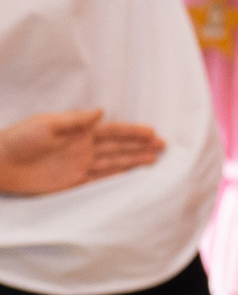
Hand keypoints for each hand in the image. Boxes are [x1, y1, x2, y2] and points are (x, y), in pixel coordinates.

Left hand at [0, 110, 165, 196]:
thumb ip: (76, 120)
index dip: (132, 131)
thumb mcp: (46, 124)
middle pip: (118, 147)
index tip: (152, 132)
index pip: (112, 131)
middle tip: (163, 145)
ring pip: (114, 162)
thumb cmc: (18, 140)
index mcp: (78, 132)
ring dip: (134, 160)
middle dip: (140, 145)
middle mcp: (82, 148)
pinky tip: (131, 175)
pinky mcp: (73, 182)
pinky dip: (117, 177)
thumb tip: (102, 111)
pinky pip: (101, 180)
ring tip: (154, 159)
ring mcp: (79, 166)